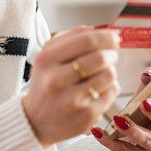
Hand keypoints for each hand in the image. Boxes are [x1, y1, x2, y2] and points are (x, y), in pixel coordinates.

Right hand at [22, 25, 120, 146]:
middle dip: (112, 53)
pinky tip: (99, 89)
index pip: (85, 40)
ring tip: (101, 73)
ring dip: (111, 70)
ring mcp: (71, 100)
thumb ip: (71, 38)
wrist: (36, 121)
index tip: (115, 37)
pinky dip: (110, 86)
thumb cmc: (46, 83)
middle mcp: (56, 80)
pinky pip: (112, 91)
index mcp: (46, 60)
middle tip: (112, 54)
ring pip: (109, 74)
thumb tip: (100, 29)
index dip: (105, 36)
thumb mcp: (48, 57)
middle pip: (99, 57)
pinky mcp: (86, 115)